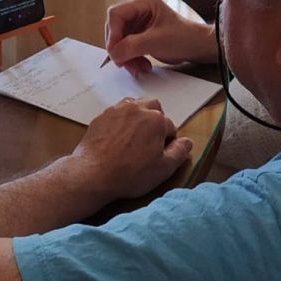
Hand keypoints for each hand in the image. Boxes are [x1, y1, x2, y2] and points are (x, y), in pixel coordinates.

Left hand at [71, 97, 192, 199]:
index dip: (168, 140)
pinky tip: (117, 139)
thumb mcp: (163, 168)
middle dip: (155, 119)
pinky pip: (116, 114)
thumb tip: (188, 141)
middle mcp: (137, 108)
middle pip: (153, 107)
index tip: (161, 153)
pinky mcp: (101, 117)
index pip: (170, 126)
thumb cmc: (131, 173)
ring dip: (138, 117)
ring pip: (134, 106)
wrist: (93, 174)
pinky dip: (120, 122)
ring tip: (134, 137)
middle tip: (150, 140)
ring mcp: (117, 110)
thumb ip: (180, 152)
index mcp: (156, 119)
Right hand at [105, 0, 216, 75]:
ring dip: (126, 57)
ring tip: (138, 69)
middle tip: (123, 63)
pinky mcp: (140, 37)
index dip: (112, 33)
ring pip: (120, 41)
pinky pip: (127, 48)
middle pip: (116, 29)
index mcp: (143, 3)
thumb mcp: (156, 41)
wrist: (197, 48)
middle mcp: (139, 11)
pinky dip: (132, 59)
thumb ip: (132, 46)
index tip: (115, 51)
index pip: (116, 14)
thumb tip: (113, 54)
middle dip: (119, 48)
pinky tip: (142, 66)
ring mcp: (139, 24)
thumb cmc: (184, 38)